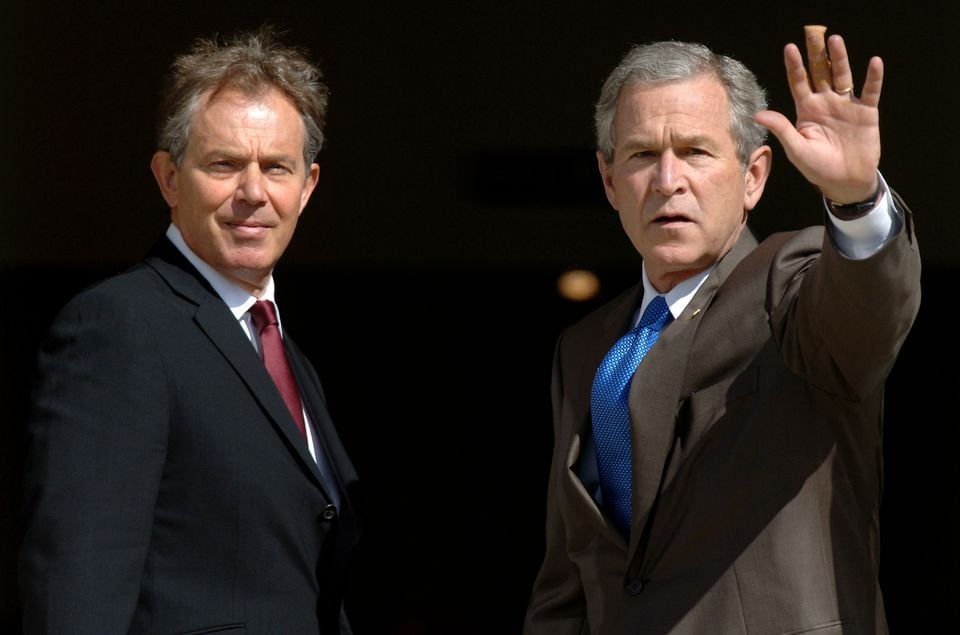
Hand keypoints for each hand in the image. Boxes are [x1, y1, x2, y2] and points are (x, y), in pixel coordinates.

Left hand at [754, 26, 882, 203]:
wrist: (844, 181)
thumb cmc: (817, 167)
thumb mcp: (796, 149)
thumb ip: (781, 128)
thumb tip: (757, 113)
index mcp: (806, 110)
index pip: (798, 82)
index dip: (794, 66)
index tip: (789, 48)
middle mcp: (825, 103)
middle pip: (820, 72)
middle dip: (816, 53)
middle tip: (813, 32)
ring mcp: (846, 105)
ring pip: (842, 76)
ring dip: (840, 58)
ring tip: (835, 40)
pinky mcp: (866, 112)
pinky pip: (870, 91)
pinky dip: (873, 77)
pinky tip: (874, 62)